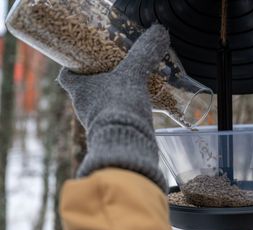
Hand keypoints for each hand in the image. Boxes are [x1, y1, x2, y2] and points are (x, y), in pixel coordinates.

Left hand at [58, 24, 169, 192]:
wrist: (126, 145)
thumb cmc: (121, 106)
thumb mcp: (133, 75)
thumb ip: (144, 54)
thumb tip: (159, 33)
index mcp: (80, 90)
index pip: (66, 77)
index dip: (71, 67)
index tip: (83, 60)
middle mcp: (83, 108)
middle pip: (84, 90)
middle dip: (97, 80)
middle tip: (113, 69)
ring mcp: (96, 123)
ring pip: (99, 104)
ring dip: (111, 96)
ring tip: (128, 86)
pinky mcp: (109, 134)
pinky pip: (112, 117)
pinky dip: (120, 110)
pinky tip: (136, 106)